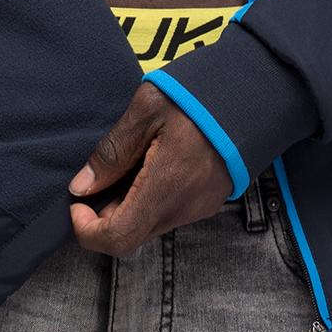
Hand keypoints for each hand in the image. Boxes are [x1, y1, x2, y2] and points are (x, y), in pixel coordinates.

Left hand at [68, 82, 230, 255]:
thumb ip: (112, 152)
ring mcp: (200, 207)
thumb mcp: (145, 110)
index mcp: (167, 185)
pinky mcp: (208, 201)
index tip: (77, 202)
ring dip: (126, 205)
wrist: (254, 93)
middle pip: (131, 235)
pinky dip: (147, 199)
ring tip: (127, 161)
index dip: (87, 230)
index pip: (118, 238)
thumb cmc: (198, 95)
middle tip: (98, 176)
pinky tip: (147, 164)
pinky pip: (167, 214)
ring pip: (149, 225)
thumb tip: (82, 187)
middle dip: (104, 214)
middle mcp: (185, 207)